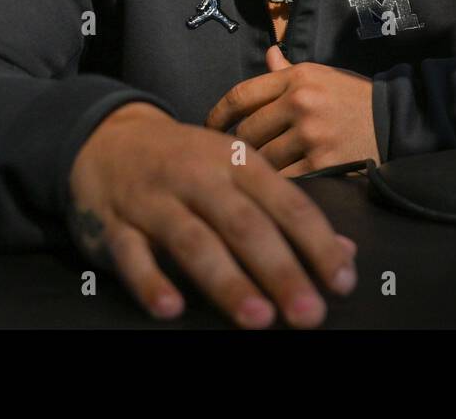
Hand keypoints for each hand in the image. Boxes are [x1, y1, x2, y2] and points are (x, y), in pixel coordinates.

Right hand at [67, 101, 357, 328]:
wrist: (109, 137)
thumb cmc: (188, 162)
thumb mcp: (238, 170)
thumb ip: (288, 211)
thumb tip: (346, 252)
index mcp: (236, 161)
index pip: (286, 202)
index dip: (317, 242)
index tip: (342, 282)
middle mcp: (198, 176)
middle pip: (243, 224)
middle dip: (279, 270)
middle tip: (308, 313)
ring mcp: (154, 199)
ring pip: (192, 240)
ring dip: (226, 281)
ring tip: (258, 318)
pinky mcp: (115, 222)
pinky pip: (132, 254)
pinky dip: (150, 281)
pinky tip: (171, 308)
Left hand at [206, 45, 380, 176]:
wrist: (398, 123)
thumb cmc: (354, 100)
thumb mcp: (323, 76)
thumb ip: (289, 71)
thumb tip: (268, 53)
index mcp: (297, 78)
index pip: (240, 95)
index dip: (217, 115)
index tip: (208, 129)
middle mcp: (301, 103)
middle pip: (246, 132)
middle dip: (237, 148)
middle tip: (233, 159)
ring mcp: (311, 135)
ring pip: (262, 159)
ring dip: (256, 170)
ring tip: (254, 175)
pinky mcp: (323, 166)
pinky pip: (284, 180)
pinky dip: (277, 185)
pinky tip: (275, 188)